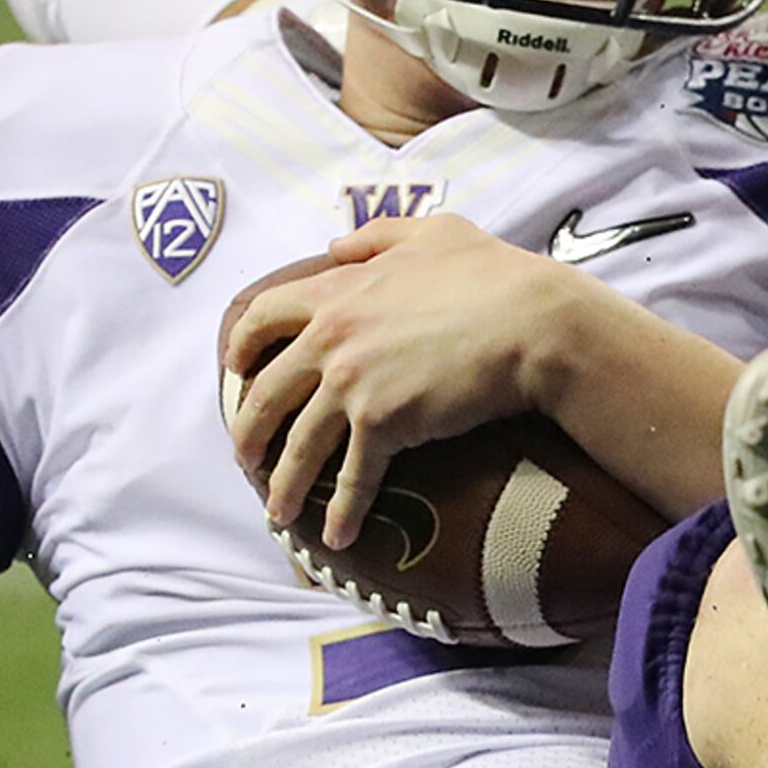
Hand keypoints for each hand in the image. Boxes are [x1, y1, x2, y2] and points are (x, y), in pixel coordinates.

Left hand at [220, 213, 596, 546]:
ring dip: (285, 484)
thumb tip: (336, 245)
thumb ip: (377, 235)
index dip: (242, 344)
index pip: (264, 316)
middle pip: (267, 392)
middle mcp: (331, 337)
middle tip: (245, 455)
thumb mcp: (433, 232)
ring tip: (278, 511)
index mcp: (338, 290)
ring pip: (300, 444)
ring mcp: (351, 383)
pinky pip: (352, 477)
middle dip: (248, 430)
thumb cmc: (495, 275)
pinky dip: (342, 510)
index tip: (235, 367)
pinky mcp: (381, 423)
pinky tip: (337, 535)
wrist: (533, 323)